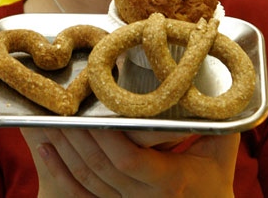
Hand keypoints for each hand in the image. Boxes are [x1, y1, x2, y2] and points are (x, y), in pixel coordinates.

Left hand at [21, 127, 239, 196]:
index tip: (89, 112)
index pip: (128, 159)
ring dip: (64, 150)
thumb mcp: (220, 151)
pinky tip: (46, 149)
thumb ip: (216, 119)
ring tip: (47, 122)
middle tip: (58, 108)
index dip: (104, 138)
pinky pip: (82, 195)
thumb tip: (210, 81)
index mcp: (170, 180)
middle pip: (100, 167)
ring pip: (87, 180)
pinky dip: (61, 172)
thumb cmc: (215, 182)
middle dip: (75, 137)